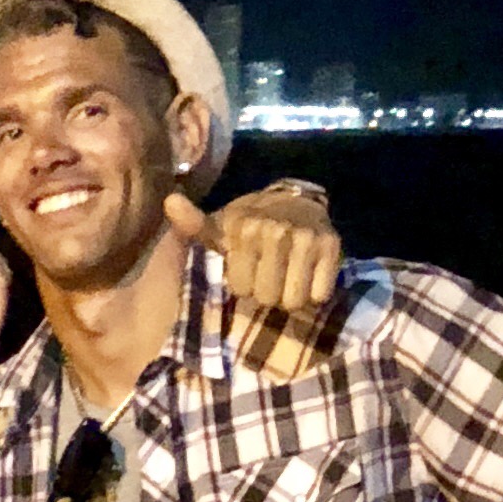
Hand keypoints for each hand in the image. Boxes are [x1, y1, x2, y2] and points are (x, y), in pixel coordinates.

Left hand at [167, 179, 342, 374]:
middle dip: (267, 292)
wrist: (297, 203)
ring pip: (293, 300)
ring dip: (290, 295)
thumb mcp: (220, 227)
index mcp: (244, 226)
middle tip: (270, 273)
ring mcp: (306, 237)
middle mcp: (275, 230)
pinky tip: (308, 275)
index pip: (242, 288)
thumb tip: (169, 201)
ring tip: (287, 276)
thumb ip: (193, 224)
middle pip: (267, 298)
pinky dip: (315, 291)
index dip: (244, 283)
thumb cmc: (250, 226)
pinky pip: (319, 294)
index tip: (248, 268)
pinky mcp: (332, 246)